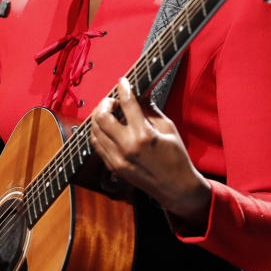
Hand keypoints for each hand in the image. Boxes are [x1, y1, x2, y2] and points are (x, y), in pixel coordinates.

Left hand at [90, 77, 211, 231]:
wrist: (176, 188)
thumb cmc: (176, 158)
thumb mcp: (168, 128)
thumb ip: (150, 109)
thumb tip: (139, 94)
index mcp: (144, 135)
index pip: (127, 104)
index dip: (123, 88)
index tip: (123, 82)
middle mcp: (127, 147)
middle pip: (102, 116)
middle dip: (105, 102)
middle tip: (113, 100)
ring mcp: (117, 159)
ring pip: (95, 130)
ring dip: (99, 117)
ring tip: (109, 112)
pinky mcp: (113, 167)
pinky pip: (96, 144)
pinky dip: (98, 132)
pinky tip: (106, 127)